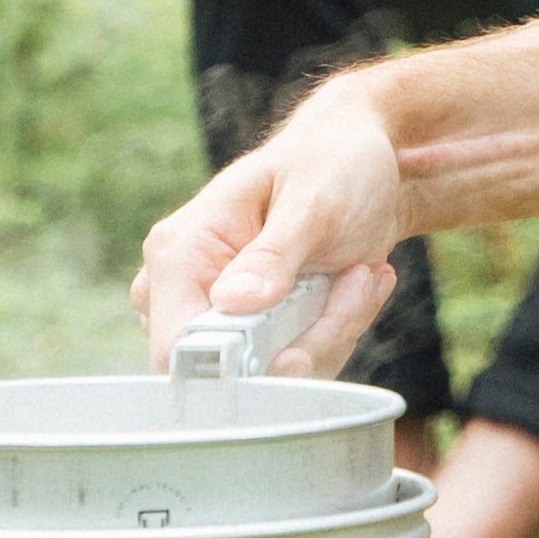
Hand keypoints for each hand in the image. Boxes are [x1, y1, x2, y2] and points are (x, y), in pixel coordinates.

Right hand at [134, 77, 410, 377]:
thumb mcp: (311, 200)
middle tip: (357, 280)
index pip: (176, 347)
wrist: (359, 162)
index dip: (235, 369)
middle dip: (308, 341)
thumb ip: (274, 252)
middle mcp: (188, 290)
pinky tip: (358, 282)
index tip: (300, 353)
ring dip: (332, 331)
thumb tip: (231, 302)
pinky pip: (297, 365)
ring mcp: (221, 315)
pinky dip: (337, 332)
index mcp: (180, 250)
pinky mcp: (257, 331)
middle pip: (233, 372)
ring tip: (362, 271)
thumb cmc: (330, 163)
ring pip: (273, 374)